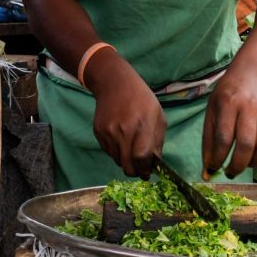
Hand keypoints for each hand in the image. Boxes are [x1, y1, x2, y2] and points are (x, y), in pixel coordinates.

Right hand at [86, 51, 165, 178]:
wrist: (115, 84)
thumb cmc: (141, 99)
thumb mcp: (158, 115)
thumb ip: (157, 141)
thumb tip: (153, 163)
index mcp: (142, 125)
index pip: (141, 157)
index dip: (145, 170)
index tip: (147, 173)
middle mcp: (124, 130)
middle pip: (127, 165)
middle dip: (135, 171)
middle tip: (139, 168)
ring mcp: (108, 132)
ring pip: (117, 160)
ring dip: (125, 160)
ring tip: (130, 148)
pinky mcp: (98, 132)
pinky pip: (108, 151)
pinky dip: (116, 151)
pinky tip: (120, 138)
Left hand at [202, 71, 256, 177]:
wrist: (251, 76)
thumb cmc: (227, 96)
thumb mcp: (211, 111)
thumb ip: (208, 140)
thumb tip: (207, 170)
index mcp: (228, 103)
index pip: (223, 137)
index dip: (218, 158)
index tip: (213, 169)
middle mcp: (249, 106)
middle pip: (246, 144)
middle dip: (237, 165)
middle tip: (230, 172)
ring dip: (252, 163)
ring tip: (243, 165)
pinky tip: (255, 157)